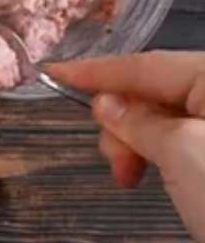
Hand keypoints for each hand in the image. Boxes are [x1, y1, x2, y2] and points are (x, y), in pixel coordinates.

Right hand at [47, 51, 204, 242]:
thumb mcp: (179, 152)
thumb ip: (137, 120)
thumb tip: (105, 103)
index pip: (147, 65)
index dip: (96, 71)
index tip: (54, 71)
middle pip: (157, 92)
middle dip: (123, 122)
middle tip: (114, 161)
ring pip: (169, 118)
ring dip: (139, 144)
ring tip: (128, 178)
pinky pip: (187, 139)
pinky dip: (161, 154)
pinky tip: (151, 174)